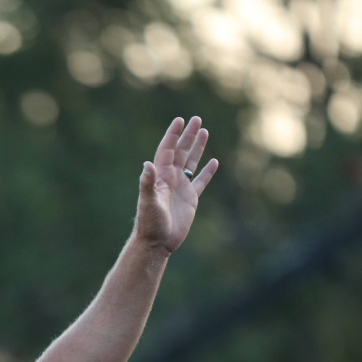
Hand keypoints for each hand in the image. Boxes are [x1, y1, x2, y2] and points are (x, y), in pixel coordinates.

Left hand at [133, 116, 218, 253]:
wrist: (157, 243)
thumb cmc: (149, 224)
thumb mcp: (148, 202)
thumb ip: (148, 184)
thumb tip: (146, 165)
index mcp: (160, 177)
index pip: (167, 150)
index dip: (173, 135)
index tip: (179, 120)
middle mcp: (170, 179)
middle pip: (181, 152)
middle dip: (188, 136)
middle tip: (196, 119)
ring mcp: (180, 188)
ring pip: (191, 162)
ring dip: (197, 147)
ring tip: (204, 131)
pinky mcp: (190, 199)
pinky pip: (201, 181)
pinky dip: (207, 172)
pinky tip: (214, 161)